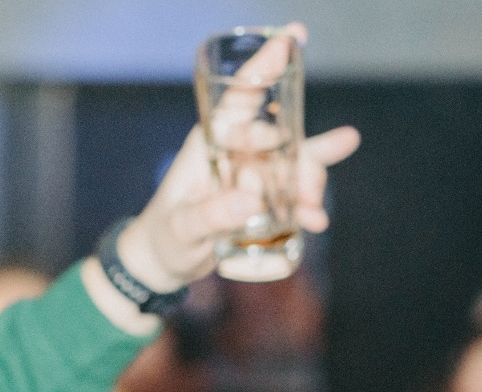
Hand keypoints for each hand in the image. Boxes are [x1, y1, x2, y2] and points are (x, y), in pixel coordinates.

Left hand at [122, 23, 360, 291]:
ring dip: (311, 183)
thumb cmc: (164, 237)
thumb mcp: (181, 229)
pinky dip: (308, 205)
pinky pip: (295, 192)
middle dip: (304, 159)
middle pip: (282, 136)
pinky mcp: (263, 197)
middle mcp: (236, 150)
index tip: (293, 38)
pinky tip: (316, 221)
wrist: (165, 263)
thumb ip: (210, 216)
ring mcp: (252, 173)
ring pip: (295, 163)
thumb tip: (250, 200)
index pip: (241, 96)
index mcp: (211, 142)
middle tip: (309, 191)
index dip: (265, 66)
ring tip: (313, 211)